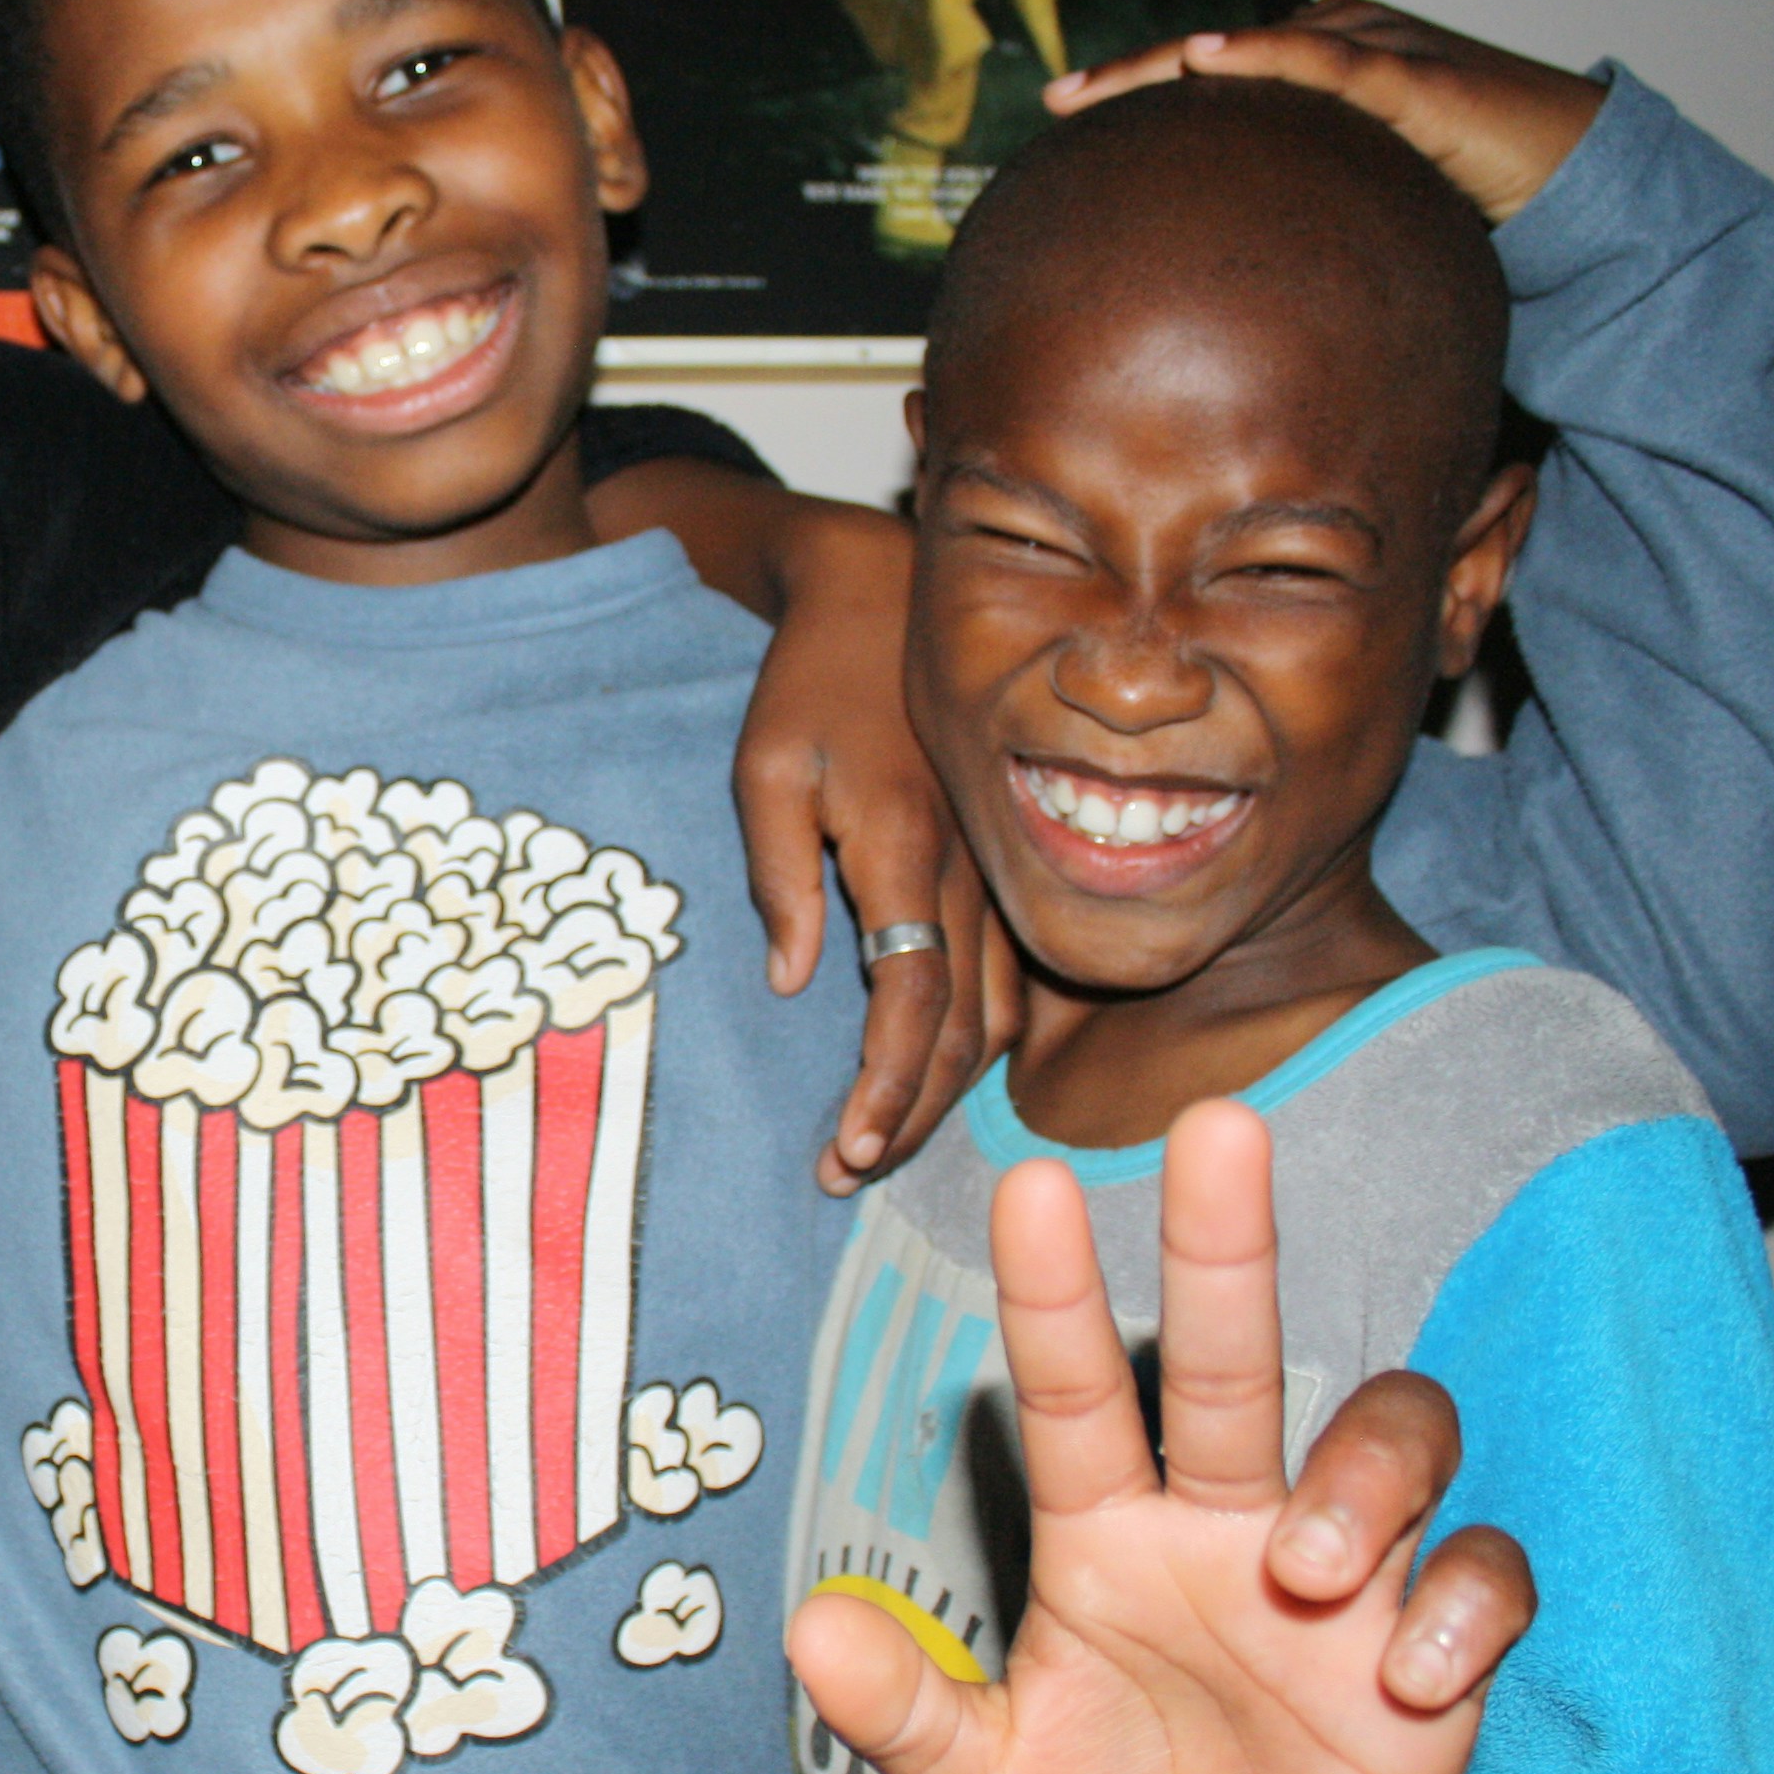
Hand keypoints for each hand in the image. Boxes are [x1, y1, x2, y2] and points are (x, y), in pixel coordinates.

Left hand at [727, 499, 1018, 1191]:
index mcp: (906, 849)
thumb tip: (794, 982)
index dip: (885, 1084)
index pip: (912, 998)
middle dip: (910, 1114)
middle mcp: (969, 871)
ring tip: (880, 1145)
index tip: (845, 1147)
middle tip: (848, 1173)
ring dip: (945, 1091)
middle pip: (964, 1029)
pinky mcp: (998, 869)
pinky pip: (1009, 978)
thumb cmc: (809, 685)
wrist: (882, 600)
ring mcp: (995, 871)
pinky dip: (979, 1043)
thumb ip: (779, 875)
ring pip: (998, 1013)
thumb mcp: (763, 768)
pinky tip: (937, 1082)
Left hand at [786, 1099, 1537, 1773]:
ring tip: (1305, 1563)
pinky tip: (1415, 1681)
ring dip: (1361, 1476)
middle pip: (1239, 1355)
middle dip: (1227, 1241)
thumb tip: (805, 1631)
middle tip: (1220, 1126)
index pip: (1074, 1391)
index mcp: (1108, 1533)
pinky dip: (1463, 1608)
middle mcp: (1230, 1520)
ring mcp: (1346, 1573)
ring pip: (1396, 1434)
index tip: (1028, 1182)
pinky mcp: (1439, 1646)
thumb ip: (905, 1718)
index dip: (1049, 1292)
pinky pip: (1487, 1572)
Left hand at [1048, 0, 1605, 224]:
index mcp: (1320, 75)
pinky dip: (1265, 53)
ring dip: (1171, 60)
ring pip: (1251, 47)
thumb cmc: (1467, 197)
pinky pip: (1325, 58)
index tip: (1064, 125)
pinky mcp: (1411, 74)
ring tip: (1098, 84)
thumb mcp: (1360, 216)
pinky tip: (1206, 57)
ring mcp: (1373, 50)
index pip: (1211, 83)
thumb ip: (1298, 233)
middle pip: (1214, 57)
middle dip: (1133, 73)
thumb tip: (1222, 308)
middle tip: (1056, 102)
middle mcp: (1337, 45)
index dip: (1138, 94)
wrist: (1570, 181)